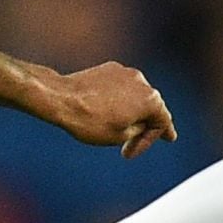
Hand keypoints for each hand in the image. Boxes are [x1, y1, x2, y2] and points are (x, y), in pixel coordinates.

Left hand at [44, 63, 175, 156]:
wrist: (61, 99)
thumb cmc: (91, 121)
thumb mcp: (121, 136)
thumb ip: (140, 130)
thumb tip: (144, 123)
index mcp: (151, 100)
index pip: (161, 123)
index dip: (149, 141)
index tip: (131, 154)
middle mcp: (142, 81)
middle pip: (151, 107)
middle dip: (144, 127)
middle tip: (137, 143)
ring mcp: (125, 72)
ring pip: (135, 96)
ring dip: (131, 112)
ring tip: (118, 128)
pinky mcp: (109, 69)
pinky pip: (120, 87)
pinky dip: (118, 100)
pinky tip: (107, 112)